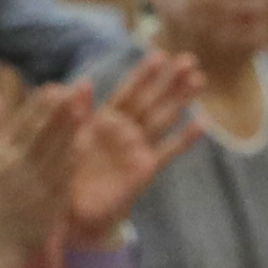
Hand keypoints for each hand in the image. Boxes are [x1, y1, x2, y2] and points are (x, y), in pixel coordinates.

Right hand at [0, 82, 89, 265]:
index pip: (21, 123)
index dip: (39, 104)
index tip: (53, 87)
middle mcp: (16, 167)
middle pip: (41, 133)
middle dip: (58, 111)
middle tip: (75, 90)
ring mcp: (34, 185)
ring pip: (56, 152)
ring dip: (71, 130)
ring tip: (84, 109)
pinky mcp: (49, 201)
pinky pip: (65, 176)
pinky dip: (74, 158)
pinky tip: (85, 143)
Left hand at [66, 48, 214, 239]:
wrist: (71, 213)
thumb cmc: (64, 175)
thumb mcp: (66, 138)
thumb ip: (77, 111)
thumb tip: (82, 81)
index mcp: (105, 120)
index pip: (128, 91)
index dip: (144, 73)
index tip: (160, 54)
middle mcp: (125, 131)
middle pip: (152, 100)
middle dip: (170, 80)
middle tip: (190, 59)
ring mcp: (137, 149)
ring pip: (163, 119)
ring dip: (181, 100)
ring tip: (199, 80)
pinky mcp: (145, 169)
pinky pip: (168, 151)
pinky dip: (185, 138)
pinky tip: (203, 122)